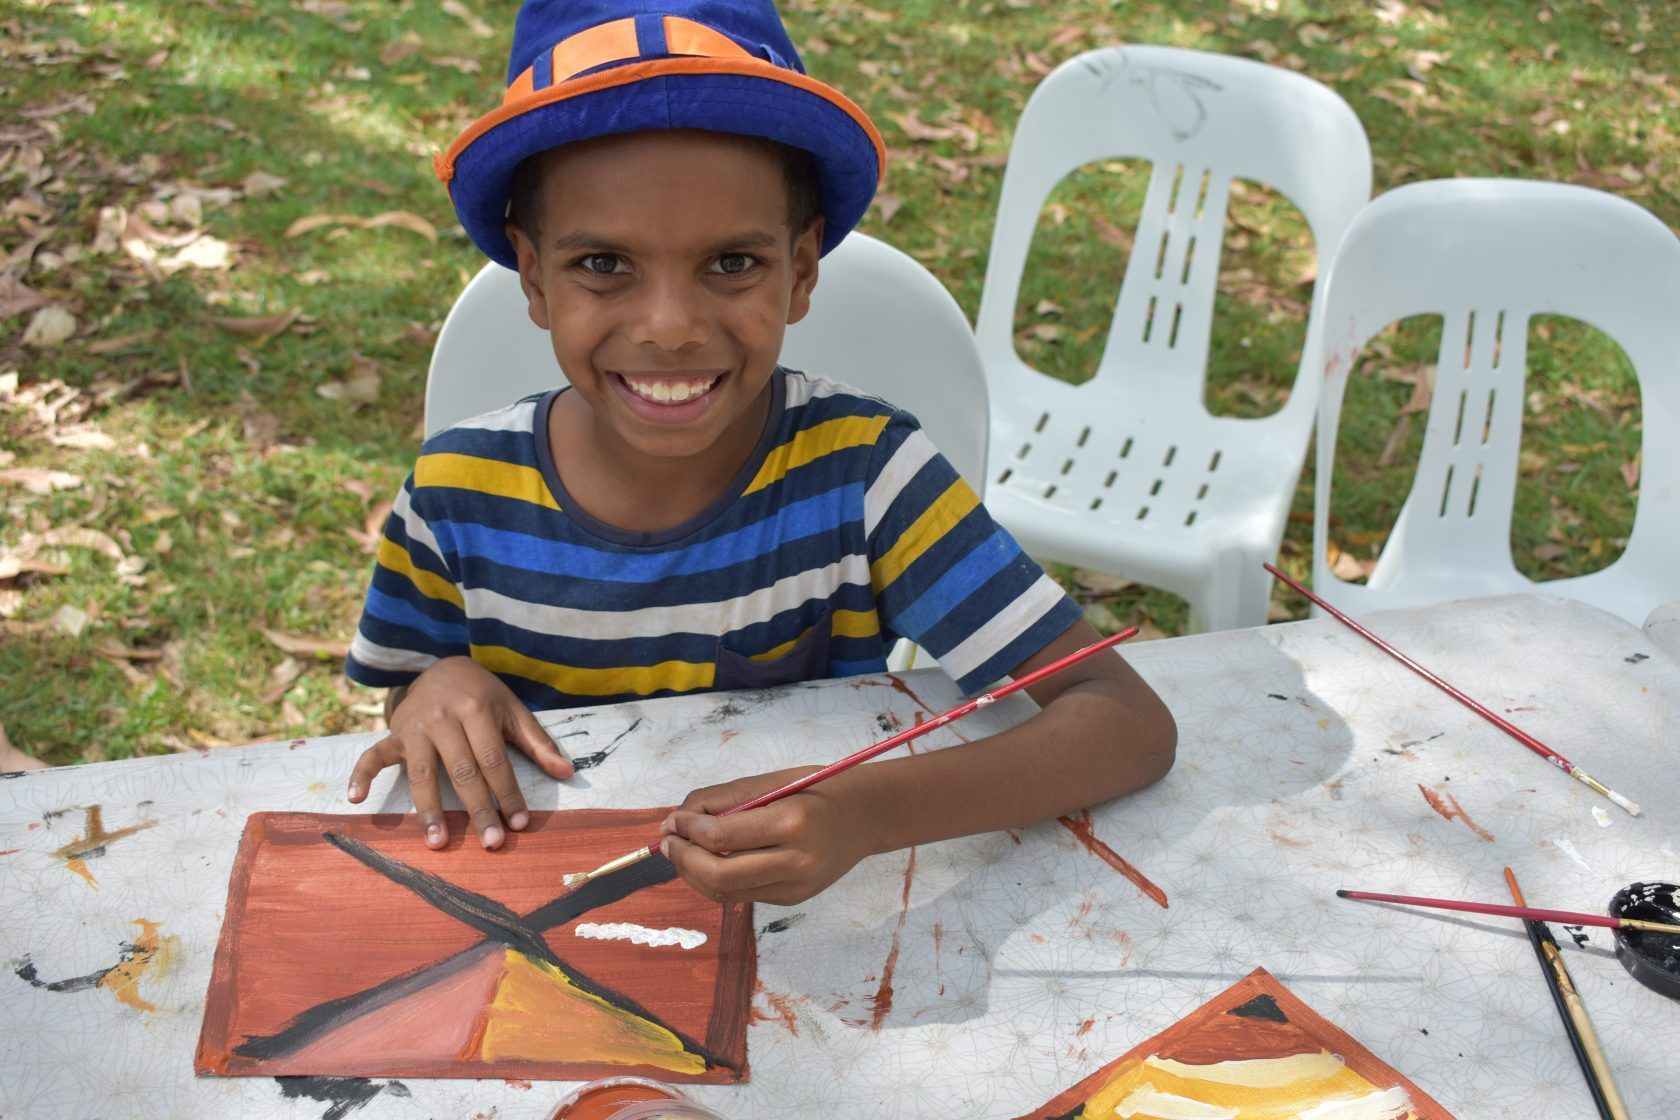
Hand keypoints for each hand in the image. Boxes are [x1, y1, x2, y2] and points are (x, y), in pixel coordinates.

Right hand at [346, 656, 573, 849]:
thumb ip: (538, 743)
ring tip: (436, 842)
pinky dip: (361, 775)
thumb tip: (567, 773)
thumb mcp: (513, 710)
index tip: (518, 823)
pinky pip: (373, 755)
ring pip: (422, 774)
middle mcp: (443, 718)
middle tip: (490, 843)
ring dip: (428, 810)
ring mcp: (415, 727)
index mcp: (477, 710)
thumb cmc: (484, 695)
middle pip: (462, 771)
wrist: (443, 666)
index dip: (507, 792)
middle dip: (476, 810)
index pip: (494, 760)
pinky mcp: (393, 734)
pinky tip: (355, 799)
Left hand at [660, 767, 870, 905]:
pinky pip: (742, 894)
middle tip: (667, 841)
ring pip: (724, 892)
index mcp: (792, 822)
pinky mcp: (792, 900)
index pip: (721, 837)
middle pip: (717, 875)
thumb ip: (724, 800)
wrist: (868, 817)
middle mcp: (795, 861)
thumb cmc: (818, 789)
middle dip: (682, 858)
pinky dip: (716, 880)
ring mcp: (795, 887)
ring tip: (682, 851)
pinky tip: (709, 861)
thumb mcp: (773, 782)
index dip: (686, 830)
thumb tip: (676, 820)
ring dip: (693, 873)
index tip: (671, 820)